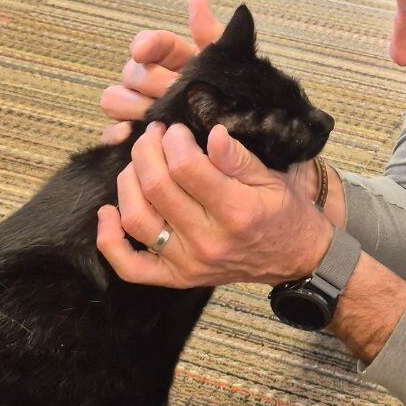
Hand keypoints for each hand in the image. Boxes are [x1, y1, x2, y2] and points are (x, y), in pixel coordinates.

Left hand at [95, 121, 333, 288]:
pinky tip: (108, 212)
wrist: (297, 258)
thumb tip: (212, 133)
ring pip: (137, 220)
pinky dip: (110, 241)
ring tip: (138, 162)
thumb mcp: (273, 177)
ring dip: (127, 183)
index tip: (176, 128)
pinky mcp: (177, 277)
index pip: (186, 168)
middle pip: (157, 189)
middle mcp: (209, 241)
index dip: (174, 140)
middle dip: (147, 151)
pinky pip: (130, 267)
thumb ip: (239, 157)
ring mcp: (189, 263)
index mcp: (237, 211)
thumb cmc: (286, 211)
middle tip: (153, 134)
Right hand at [98, 0, 222, 144]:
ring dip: (132, 105)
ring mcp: (136, 105)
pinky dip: (120, 133)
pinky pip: (112, 131)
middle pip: (130, 72)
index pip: (149, 42)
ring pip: (113, 98)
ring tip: (157, 116)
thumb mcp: (223, 62)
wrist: (232, 128)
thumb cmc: (223, 90)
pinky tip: (137, 134)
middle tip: (171, 94)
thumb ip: (210, 32)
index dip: (145, 44)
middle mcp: (147, 77)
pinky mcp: (130, 132)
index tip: (143, 50)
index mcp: (169, 56)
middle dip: (150, 82)